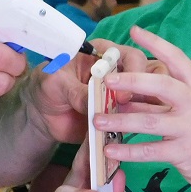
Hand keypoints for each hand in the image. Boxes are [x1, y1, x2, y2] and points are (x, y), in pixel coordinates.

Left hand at [20, 37, 152, 143]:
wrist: (42, 115)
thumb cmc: (48, 87)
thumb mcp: (57, 83)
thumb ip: (76, 91)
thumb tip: (94, 105)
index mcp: (104, 54)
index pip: (130, 56)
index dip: (133, 72)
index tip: (122, 94)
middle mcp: (118, 73)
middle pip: (147, 77)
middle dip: (145, 94)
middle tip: (127, 112)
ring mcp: (121, 96)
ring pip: (146, 100)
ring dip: (145, 112)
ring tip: (133, 125)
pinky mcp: (119, 116)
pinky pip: (134, 121)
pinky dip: (134, 128)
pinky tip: (131, 137)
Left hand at [96, 25, 190, 191]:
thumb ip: (163, 100)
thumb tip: (124, 94)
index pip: (177, 58)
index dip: (155, 43)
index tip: (135, 30)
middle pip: (162, 85)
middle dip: (132, 80)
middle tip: (106, 80)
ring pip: (149, 121)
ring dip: (120, 120)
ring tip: (97, 120)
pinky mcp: (184, 153)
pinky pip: (150, 151)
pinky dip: (128, 151)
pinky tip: (110, 150)